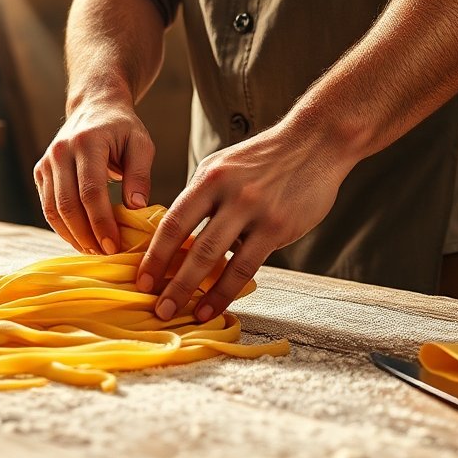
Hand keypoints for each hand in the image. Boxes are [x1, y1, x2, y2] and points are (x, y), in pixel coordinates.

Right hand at [34, 99, 154, 253]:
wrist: (93, 106)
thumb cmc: (122, 128)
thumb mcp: (141, 144)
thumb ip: (140, 174)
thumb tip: (136, 208)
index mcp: (87, 143)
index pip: (91, 191)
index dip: (101, 222)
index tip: (115, 246)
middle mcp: (61, 152)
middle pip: (68, 204)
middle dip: (86, 235)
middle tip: (105, 254)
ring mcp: (47, 162)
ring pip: (53, 210)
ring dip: (72, 235)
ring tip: (93, 251)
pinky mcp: (40, 171)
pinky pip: (47, 207)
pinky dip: (62, 227)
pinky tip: (80, 239)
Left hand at [135, 126, 351, 320]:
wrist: (315, 143)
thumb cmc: (265, 157)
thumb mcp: (222, 166)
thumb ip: (201, 197)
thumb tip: (180, 235)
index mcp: (209, 177)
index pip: (173, 221)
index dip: (155, 254)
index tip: (142, 278)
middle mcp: (229, 193)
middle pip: (192, 245)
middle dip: (170, 281)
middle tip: (157, 307)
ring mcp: (255, 211)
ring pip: (218, 260)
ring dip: (195, 292)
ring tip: (182, 314)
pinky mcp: (277, 227)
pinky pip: (247, 267)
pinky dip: (227, 291)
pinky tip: (215, 306)